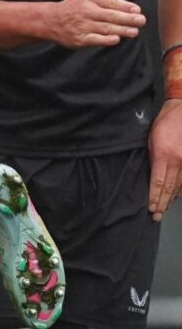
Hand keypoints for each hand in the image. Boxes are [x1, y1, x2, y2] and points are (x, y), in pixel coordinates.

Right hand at [45, 0, 145, 47]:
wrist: (51, 19)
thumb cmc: (75, 5)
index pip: (111, 2)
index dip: (125, 6)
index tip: (137, 10)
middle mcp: (87, 11)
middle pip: (110, 15)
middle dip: (127, 18)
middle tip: (141, 21)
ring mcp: (82, 25)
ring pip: (105, 28)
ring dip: (121, 30)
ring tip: (134, 31)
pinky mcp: (79, 38)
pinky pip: (95, 39)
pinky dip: (106, 40)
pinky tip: (116, 39)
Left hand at [149, 98, 181, 221]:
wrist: (181, 112)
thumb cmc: (163, 124)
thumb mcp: (150, 141)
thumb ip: (152, 159)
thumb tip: (151, 174)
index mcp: (163, 156)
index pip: (158, 182)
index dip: (155, 197)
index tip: (151, 208)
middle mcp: (178, 162)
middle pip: (169, 188)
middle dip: (162, 203)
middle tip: (157, 216)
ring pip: (180, 186)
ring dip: (171, 199)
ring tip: (164, 210)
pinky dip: (180, 190)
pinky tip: (176, 197)